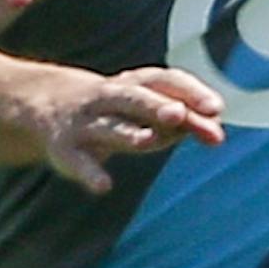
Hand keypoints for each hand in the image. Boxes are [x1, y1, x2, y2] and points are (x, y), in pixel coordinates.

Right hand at [24, 65, 225, 194]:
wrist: (51, 104)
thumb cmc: (118, 108)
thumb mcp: (148, 109)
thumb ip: (184, 121)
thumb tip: (217, 133)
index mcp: (136, 83)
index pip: (166, 81)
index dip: (191, 93)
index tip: (217, 109)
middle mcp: (110, 97)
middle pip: (135, 98)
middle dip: (156, 106)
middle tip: (179, 115)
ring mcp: (87, 122)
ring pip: (109, 127)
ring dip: (128, 132)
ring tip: (148, 139)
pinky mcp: (66, 150)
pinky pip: (78, 162)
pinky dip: (90, 174)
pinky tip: (104, 186)